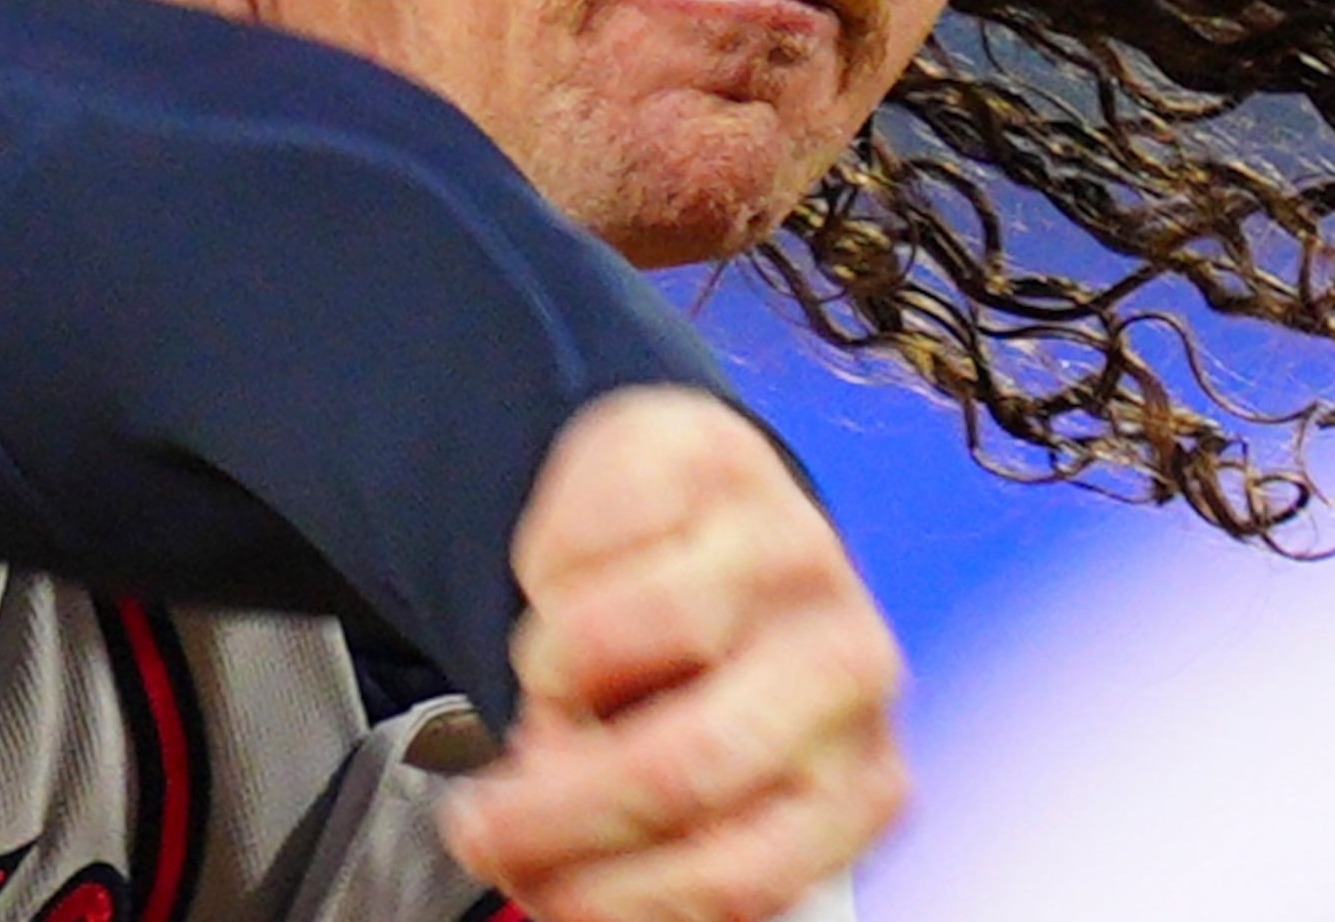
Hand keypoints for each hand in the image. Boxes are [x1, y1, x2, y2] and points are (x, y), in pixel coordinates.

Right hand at [442, 386, 908, 921]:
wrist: (713, 524)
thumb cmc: (701, 680)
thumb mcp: (700, 794)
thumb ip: (650, 847)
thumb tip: (548, 866)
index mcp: (859, 783)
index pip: (735, 879)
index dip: (606, 897)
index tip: (527, 887)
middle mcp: (850, 665)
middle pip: (679, 768)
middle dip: (549, 810)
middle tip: (475, 821)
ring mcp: (791, 548)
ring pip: (613, 640)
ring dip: (546, 673)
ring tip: (550, 677)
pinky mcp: (716, 456)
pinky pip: (579, 536)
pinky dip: (542, 570)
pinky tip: (571, 582)